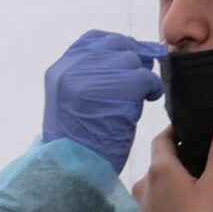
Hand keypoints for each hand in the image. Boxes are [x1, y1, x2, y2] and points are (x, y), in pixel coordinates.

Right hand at [41, 30, 166, 173]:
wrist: (74, 170)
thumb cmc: (79, 143)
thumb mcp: (73, 103)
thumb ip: (90, 77)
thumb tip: (128, 56)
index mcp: (60, 70)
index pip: (92, 41)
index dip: (116, 46)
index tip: (131, 57)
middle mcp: (72, 68)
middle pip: (115, 45)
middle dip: (134, 59)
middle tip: (143, 77)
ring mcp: (93, 77)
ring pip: (131, 60)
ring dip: (143, 77)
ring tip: (144, 94)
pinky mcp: (114, 89)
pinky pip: (144, 77)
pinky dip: (153, 87)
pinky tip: (151, 97)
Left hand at [133, 113, 212, 211]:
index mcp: (160, 168)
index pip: (163, 138)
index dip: (175, 131)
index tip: (189, 129)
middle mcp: (144, 183)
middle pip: (159, 161)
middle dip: (176, 157)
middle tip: (197, 157)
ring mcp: (140, 204)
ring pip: (155, 182)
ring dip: (169, 179)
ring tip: (191, 183)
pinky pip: (152, 201)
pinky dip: (164, 198)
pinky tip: (179, 206)